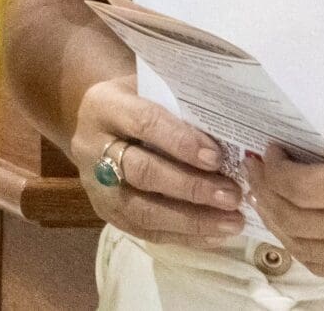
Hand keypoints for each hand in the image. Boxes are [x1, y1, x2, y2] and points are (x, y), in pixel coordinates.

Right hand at [70, 74, 244, 245]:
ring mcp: (96, 185)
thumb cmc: (137, 100)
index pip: (143, 123)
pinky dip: (184, 236)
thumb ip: (181, 103)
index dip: (180, 141)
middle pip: (142, 172)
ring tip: (232, 221)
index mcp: (104, 106)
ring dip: (192, 220)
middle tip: (231, 195)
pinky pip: (146, 232)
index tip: (216, 157)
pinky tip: (215, 235)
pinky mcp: (106, 213)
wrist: (100, 123)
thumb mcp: (151, 87)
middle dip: (191, 187)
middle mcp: (91, 146)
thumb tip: (231, 124)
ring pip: (143, 210)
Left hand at [253, 119, 323, 284]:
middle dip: (267, 191)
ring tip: (265, 194)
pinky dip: (300, 246)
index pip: (307, 187)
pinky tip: (291, 222)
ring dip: (276, 220)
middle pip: (300, 218)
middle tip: (256, 168)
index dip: (276, 169)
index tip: (268, 150)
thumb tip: (295, 147)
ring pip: (305, 247)